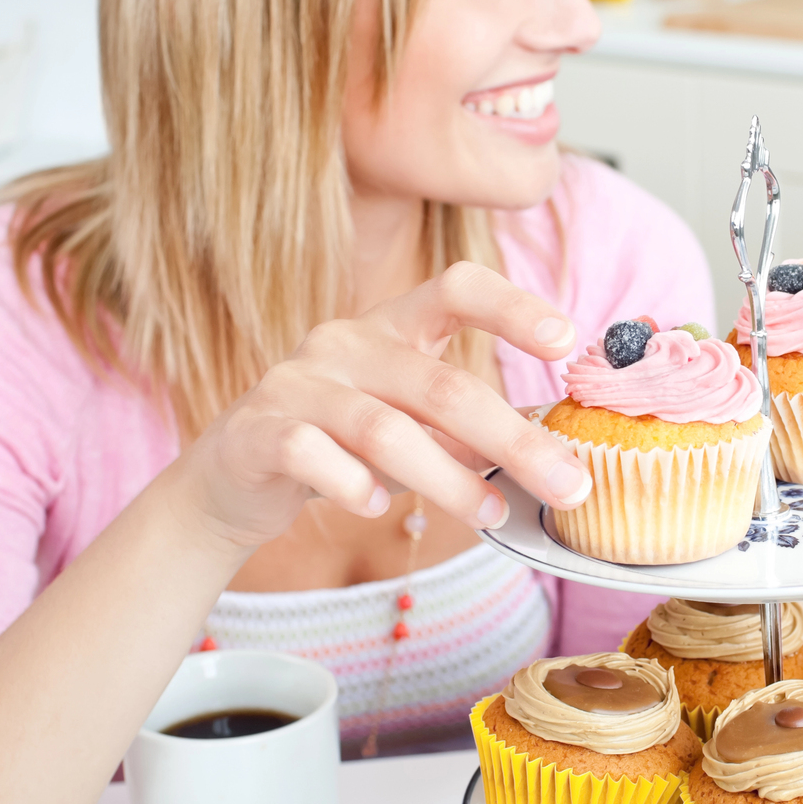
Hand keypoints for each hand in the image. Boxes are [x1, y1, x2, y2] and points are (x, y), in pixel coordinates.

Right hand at [172, 262, 590, 551]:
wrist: (233, 476)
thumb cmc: (341, 444)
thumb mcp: (410, 426)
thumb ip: (466, 432)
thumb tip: (550, 459)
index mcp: (391, 327)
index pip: (456, 289)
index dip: (512, 307)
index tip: (566, 340)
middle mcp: (344, 343)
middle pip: (442, 386)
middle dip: (513, 440)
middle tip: (569, 486)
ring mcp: (297, 384)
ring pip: (385, 430)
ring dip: (449, 480)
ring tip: (491, 514)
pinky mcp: (258, 432)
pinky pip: (313, 455)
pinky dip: (352, 484)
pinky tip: (377, 508)